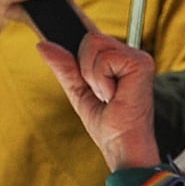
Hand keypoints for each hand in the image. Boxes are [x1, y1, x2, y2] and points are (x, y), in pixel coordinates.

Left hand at [33, 28, 161, 170]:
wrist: (123, 147)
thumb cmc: (109, 127)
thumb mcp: (78, 92)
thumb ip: (64, 67)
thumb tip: (43, 45)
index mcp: (120, 60)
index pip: (91, 38)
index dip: (79, 49)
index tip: (83, 72)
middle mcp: (132, 55)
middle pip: (90, 38)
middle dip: (85, 69)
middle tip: (101, 94)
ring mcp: (139, 58)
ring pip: (94, 43)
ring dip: (92, 76)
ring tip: (109, 96)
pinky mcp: (141, 63)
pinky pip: (103, 58)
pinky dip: (101, 81)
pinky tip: (115, 95)